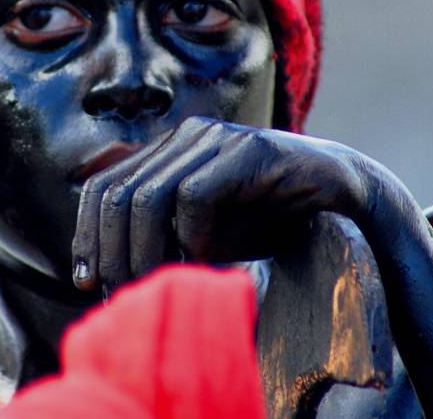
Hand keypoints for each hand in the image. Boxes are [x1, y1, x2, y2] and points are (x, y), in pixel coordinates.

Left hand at [71, 116, 365, 292]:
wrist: (345, 198)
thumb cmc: (269, 219)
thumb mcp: (204, 234)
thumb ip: (161, 239)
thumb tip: (102, 273)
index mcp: (168, 152)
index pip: (103, 187)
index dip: (87, 235)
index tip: (87, 282)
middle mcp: (186, 138)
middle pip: (117, 195)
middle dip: (112, 253)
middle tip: (123, 294)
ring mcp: (217, 139)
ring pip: (149, 197)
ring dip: (146, 251)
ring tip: (158, 284)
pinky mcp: (249, 151)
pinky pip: (195, 196)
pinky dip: (192, 236)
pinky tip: (205, 259)